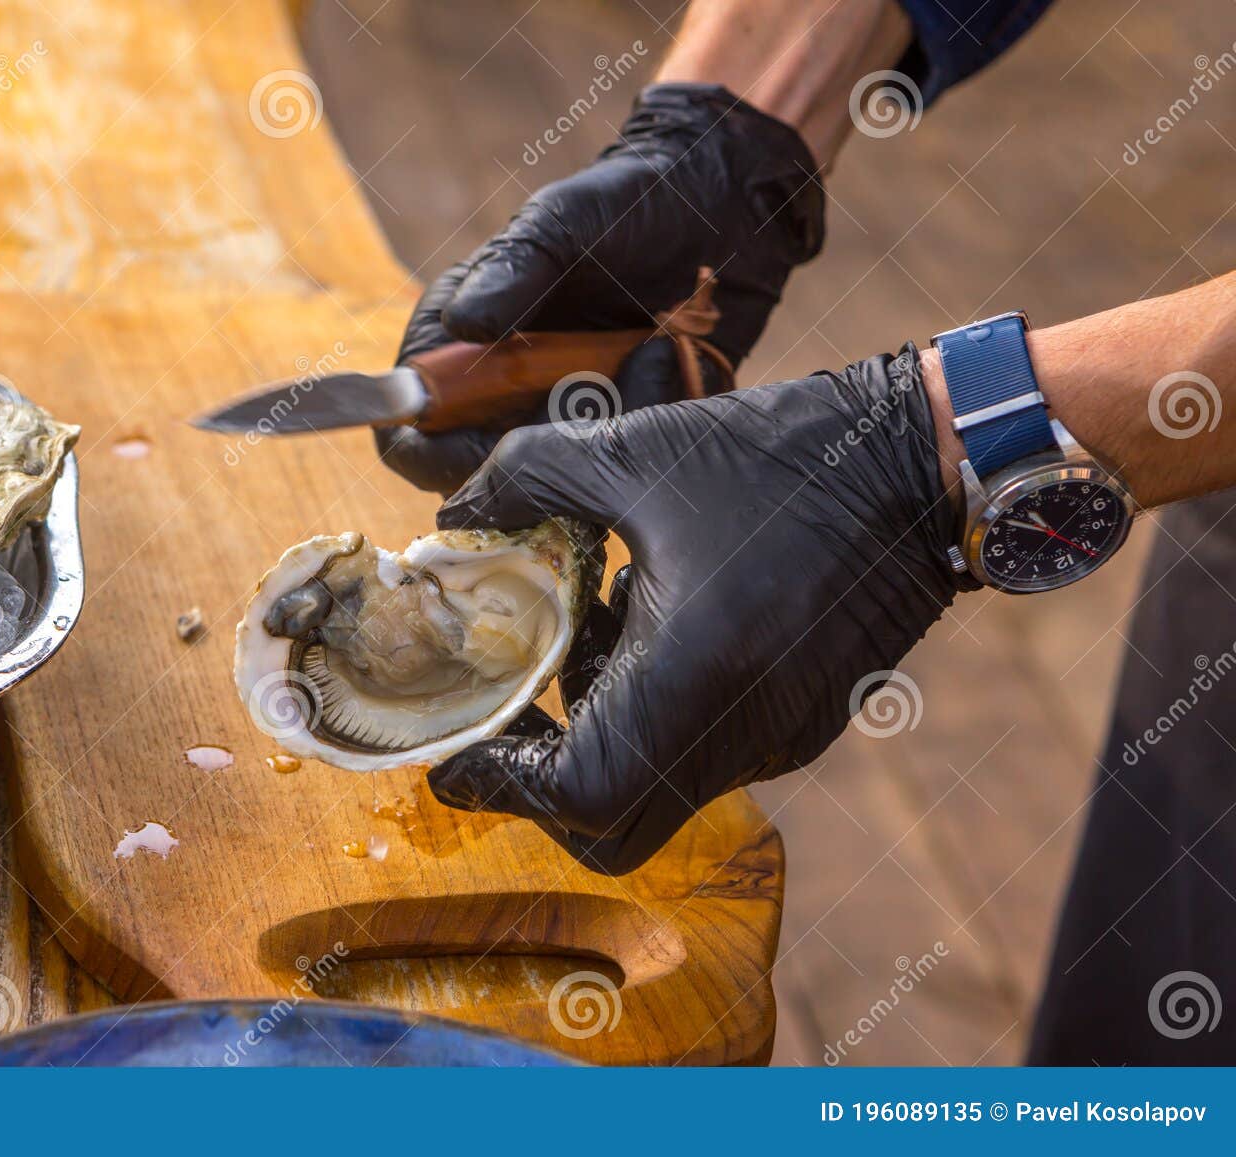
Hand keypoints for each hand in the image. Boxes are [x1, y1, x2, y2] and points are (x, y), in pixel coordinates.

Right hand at [378, 83, 825, 494]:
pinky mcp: (618, 431)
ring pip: (559, 479)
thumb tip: (460, 323)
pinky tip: (674, 367)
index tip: (496, 448)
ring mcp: (561, 417)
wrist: (721, 207)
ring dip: (606, 432)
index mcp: (459, 343)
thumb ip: (513, 271)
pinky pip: (623, 468)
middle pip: (484, 474)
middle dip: (538, 453)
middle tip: (598, 397)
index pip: (413, 431)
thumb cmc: (626, 202)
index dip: (439, 455)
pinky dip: (650, 432)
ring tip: (651, 356)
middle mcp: (501, 393)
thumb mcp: (565, 223)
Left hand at [426, 340, 962, 873]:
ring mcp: (780, 739)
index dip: (499, 783)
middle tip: (511, 706)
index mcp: (693, 680)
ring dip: (599, 733)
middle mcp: (740, 734)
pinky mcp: (803, 723)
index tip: (455, 747)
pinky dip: (653, 715)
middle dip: (542, 781)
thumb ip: (527, 477)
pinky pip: (703, 755)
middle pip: (611, 824)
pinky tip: (653, 622)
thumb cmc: (780, 458)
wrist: (923, 464)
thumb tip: (454, 512)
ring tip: (587, 628)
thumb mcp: (636, 451)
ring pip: (656, 789)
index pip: (574, 796)